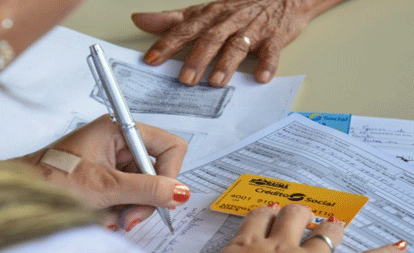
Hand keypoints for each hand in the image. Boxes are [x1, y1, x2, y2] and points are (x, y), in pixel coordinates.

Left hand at [19, 115, 189, 230]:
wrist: (22, 196)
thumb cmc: (51, 181)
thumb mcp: (105, 187)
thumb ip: (146, 189)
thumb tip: (180, 192)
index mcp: (120, 130)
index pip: (169, 147)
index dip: (170, 174)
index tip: (162, 198)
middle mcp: (120, 142)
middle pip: (158, 171)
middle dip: (146, 198)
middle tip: (129, 218)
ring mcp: (114, 161)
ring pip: (145, 188)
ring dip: (133, 208)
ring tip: (113, 220)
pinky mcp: (108, 178)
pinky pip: (130, 195)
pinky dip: (122, 210)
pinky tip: (106, 216)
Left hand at [132, 0, 338, 85]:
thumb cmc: (237, 9)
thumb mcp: (202, 12)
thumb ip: (172, 20)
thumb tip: (139, 20)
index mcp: (209, 16)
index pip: (184, 30)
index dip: (167, 44)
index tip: (151, 60)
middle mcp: (228, 22)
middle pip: (210, 39)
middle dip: (197, 59)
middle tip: (185, 80)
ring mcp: (252, 29)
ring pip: (237, 45)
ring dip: (226, 64)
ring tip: (216, 82)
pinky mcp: (274, 37)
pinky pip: (271, 51)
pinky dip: (267, 64)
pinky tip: (261, 78)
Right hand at [165, 204, 405, 252]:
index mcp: (247, 246)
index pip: (258, 217)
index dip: (264, 212)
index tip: (267, 209)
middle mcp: (278, 248)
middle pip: (293, 216)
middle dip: (299, 213)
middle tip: (301, 212)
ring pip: (325, 234)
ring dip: (333, 228)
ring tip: (337, 222)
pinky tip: (398, 247)